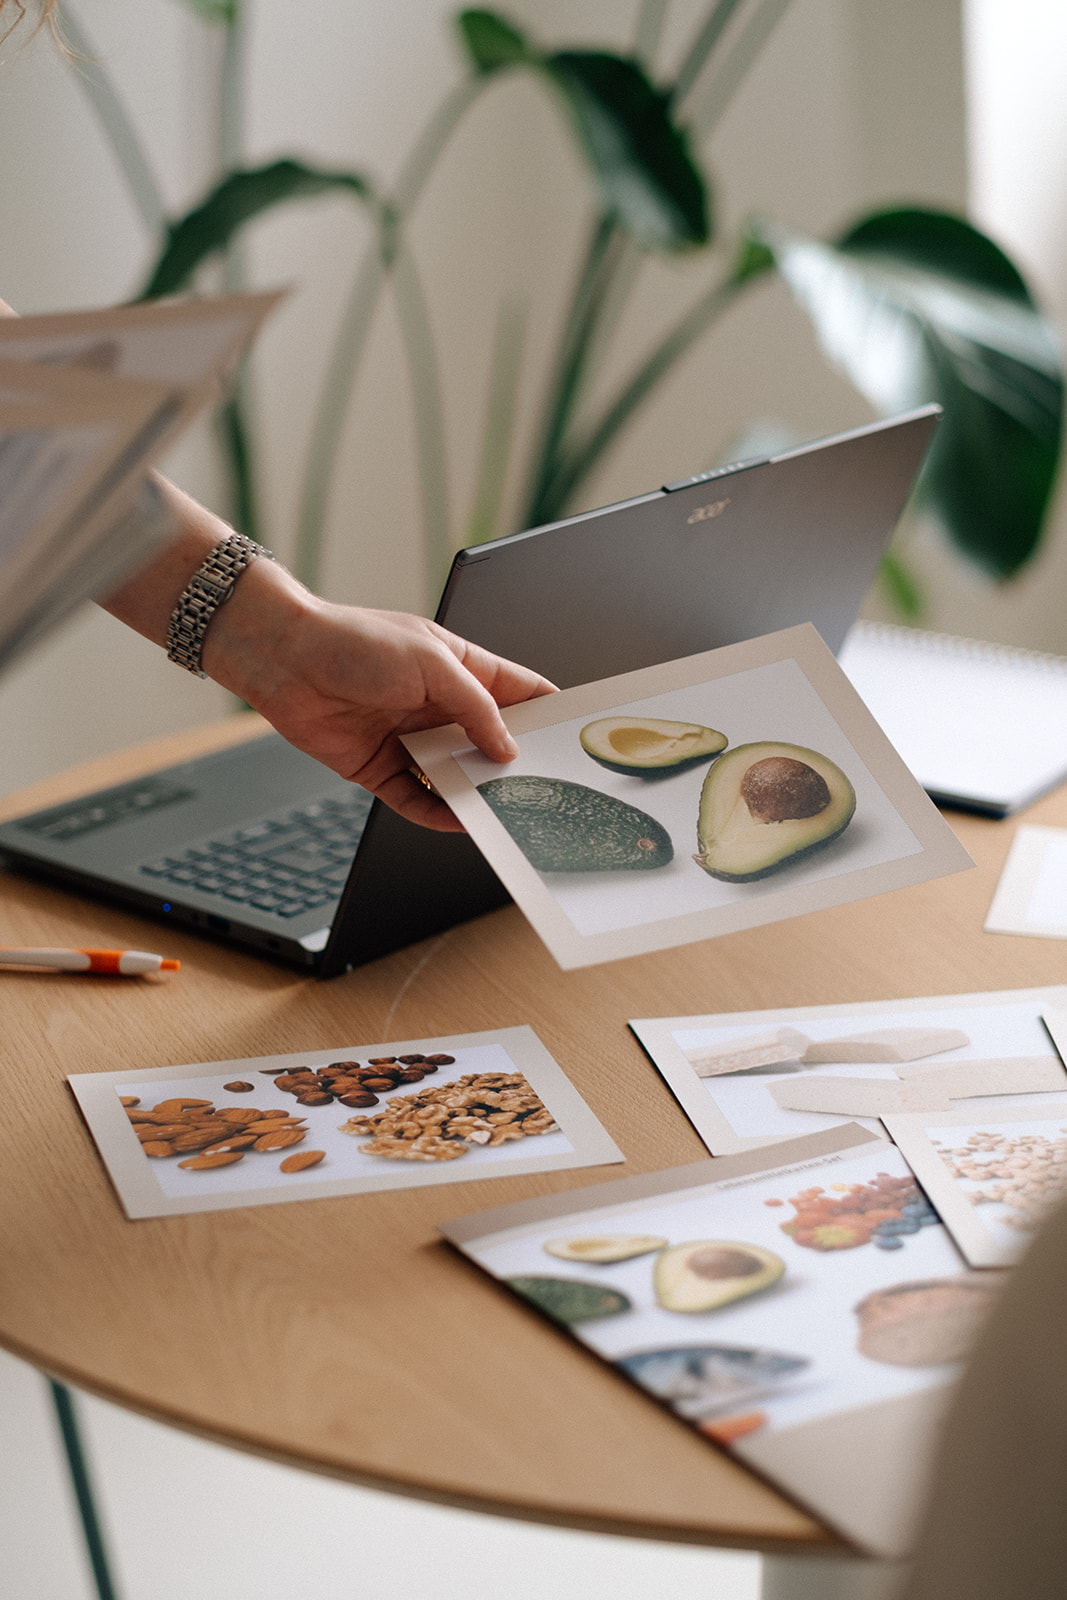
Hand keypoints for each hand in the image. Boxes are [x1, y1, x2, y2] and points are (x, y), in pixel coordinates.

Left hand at [203, 565, 555, 829]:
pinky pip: (417, 800)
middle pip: (491, 744)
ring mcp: (411, 739)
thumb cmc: (353, 641)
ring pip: (457, 777)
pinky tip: (458, 822)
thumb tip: (508, 748)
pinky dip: (438, 813)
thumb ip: (476, 706)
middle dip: (516, 765)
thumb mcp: (432, 662)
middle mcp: (439, 707)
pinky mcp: (381, 768)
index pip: (519, 694)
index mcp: (461, 668)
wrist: (283, 658)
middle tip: (546, 788)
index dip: (547, 715)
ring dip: (478, 794)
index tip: (575, 739)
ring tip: (507, 814)